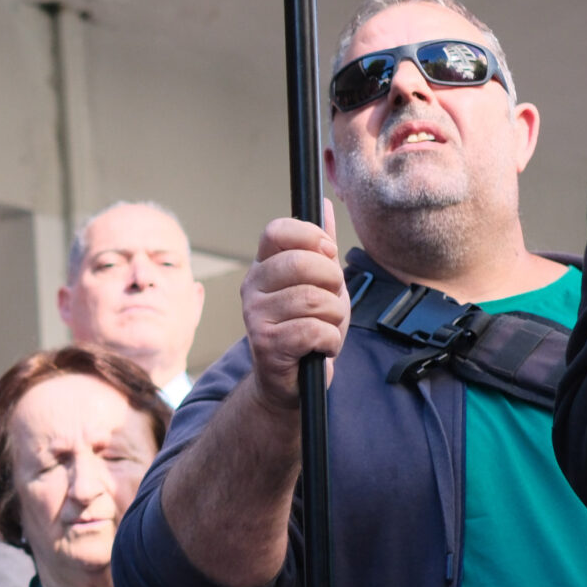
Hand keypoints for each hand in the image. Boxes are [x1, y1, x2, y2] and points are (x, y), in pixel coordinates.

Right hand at [238, 206, 346, 412]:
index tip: (328, 254)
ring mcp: (254, 316)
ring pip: (315, 300)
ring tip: (326, 328)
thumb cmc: (306, 328)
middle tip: (330, 301)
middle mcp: (252, 287)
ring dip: (335, 318)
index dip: (309, 236)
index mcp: (263, 266)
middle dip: (333, 283)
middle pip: (302, 264)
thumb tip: (325, 205)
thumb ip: (321, 246)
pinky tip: (321, 347)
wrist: (292, 381)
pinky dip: (331, 341)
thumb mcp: (320, 283)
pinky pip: (314, 330)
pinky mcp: (266, 344)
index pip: (276, 231)